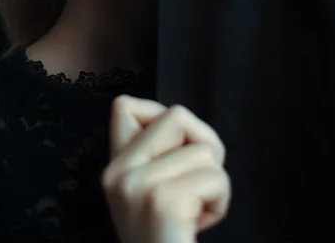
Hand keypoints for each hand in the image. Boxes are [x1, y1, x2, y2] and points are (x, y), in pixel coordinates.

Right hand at [101, 95, 230, 242]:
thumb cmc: (171, 240)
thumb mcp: (151, 195)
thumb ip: (155, 157)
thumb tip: (180, 121)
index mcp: (114, 169)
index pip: (124, 105)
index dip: (160, 115)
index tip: (176, 149)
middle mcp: (116, 173)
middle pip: (177, 114)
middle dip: (204, 145)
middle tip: (199, 185)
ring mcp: (135, 186)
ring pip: (204, 149)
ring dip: (216, 183)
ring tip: (197, 213)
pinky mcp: (161, 202)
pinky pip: (214, 176)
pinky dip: (221, 201)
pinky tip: (201, 225)